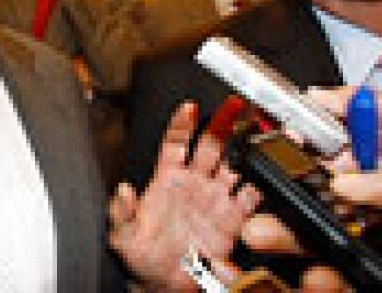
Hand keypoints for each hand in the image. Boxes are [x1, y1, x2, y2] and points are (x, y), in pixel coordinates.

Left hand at [109, 102, 259, 291]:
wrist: (162, 285)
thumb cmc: (142, 257)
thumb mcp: (123, 234)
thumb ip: (121, 211)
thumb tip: (122, 191)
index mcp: (167, 179)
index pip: (175, 142)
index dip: (182, 123)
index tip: (190, 108)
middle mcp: (193, 184)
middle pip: (211, 144)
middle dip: (223, 123)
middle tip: (234, 106)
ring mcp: (214, 200)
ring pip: (233, 166)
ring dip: (244, 152)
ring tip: (253, 138)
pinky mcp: (231, 220)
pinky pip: (248, 199)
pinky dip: (256, 189)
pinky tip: (260, 180)